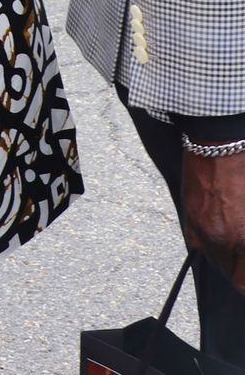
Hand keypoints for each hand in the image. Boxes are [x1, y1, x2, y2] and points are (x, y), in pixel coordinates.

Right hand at [185, 151, 244, 289]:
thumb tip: (244, 243)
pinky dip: (211, 248)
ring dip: (229, 264)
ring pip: (216, 263)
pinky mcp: (190, 217)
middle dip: (241, 274)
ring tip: (239, 255)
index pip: (243, 282)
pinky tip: (222, 240)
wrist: (219, 146)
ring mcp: (203, 230)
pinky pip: (200, 245)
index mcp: (244, 239)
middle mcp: (222, 240)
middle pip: (232, 276)